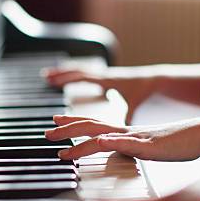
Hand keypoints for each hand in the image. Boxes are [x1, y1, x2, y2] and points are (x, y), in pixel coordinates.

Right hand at [44, 67, 160, 123]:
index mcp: (107, 80)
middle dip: (60, 74)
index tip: (53, 81)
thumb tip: (121, 129)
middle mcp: (103, 75)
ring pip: (80, 71)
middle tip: (44, 77)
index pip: (82, 77)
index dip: (67, 79)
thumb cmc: (143, 91)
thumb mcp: (133, 104)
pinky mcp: (106, 78)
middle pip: (77, 71)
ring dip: (65, 73)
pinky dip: (75, 76)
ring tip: (50, 76)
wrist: (154, 79)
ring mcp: (104, 75)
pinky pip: (86, 74)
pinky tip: (70, 80)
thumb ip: (126, 116)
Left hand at [47, 115, 199, 161]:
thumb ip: (130, 148)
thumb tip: (116, 151)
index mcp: (125, 132)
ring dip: (81, 140)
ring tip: (62, 146)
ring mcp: (137, 138)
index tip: (55, 120)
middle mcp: (127, 132)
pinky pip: (129, 144)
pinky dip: (112, 142)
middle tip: (47, 132)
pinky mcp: (150, 146)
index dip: (73, 121)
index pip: (94, 124)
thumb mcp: (148, 148)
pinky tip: (100, 143)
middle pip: (92, 127)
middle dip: (67, 129)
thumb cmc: (176, 143)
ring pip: (104, 136)